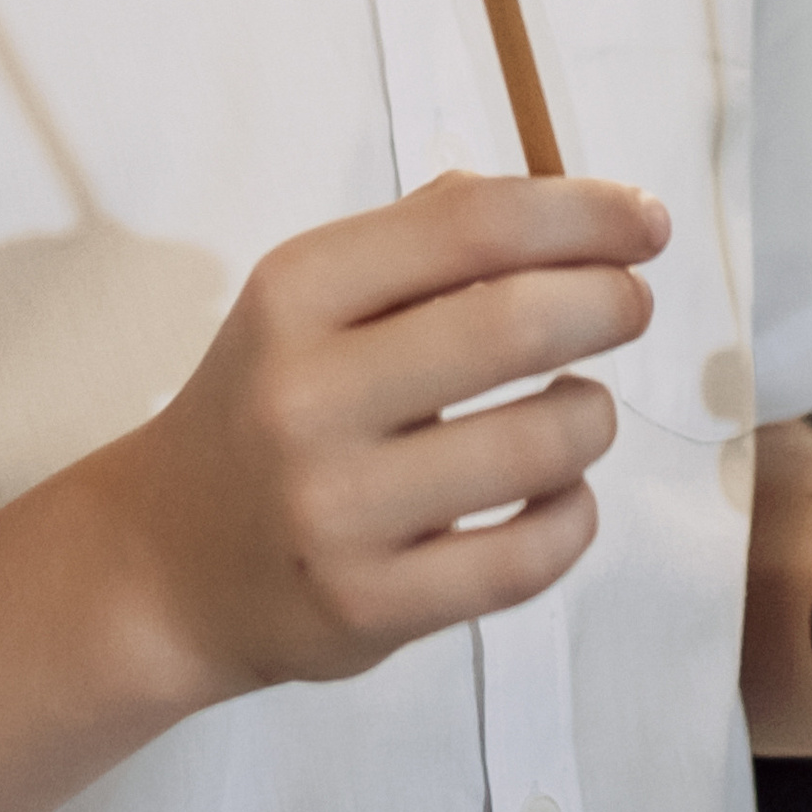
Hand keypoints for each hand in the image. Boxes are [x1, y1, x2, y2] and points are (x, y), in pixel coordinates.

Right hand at [109, 171, 668, 703]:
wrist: (165, 563)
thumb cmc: (269, 402)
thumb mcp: (310, 299)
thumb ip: (424, 240)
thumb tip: (572, 203)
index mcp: (296, 291)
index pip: (469, 226)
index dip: (581, 215)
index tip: (647, 221)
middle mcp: (308, 395)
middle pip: (511, 324)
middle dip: (608, 303)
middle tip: (633, 305)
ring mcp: (337, 511)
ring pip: (537, 447)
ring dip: (592, 416)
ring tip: (581, 408)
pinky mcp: (368, 608)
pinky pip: (525, 558)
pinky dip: (574, 515)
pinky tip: (561, 493)